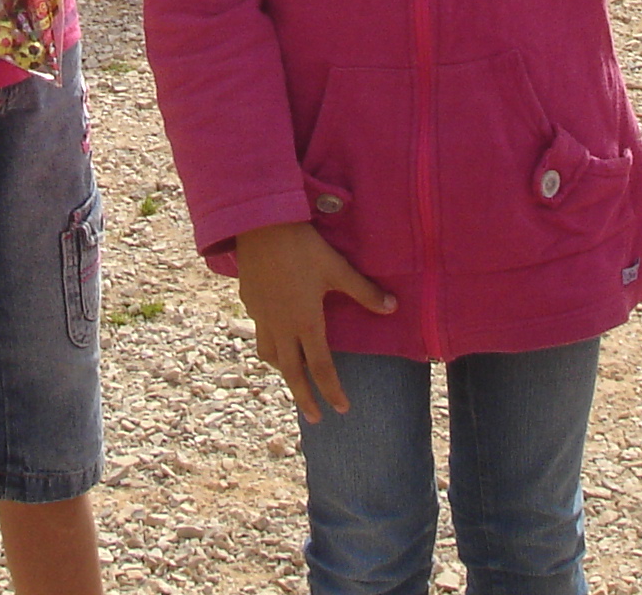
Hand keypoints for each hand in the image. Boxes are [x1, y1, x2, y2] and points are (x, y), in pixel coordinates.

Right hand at [234, 220, 394, 420]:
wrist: (259, 223)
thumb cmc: (303, 246)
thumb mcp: (337, 268)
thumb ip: (364, 291)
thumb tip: (393, 307)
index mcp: (306, 323)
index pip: (321, 368)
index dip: (332, 391)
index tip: (342, 410)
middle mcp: (281, 326)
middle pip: (291, 373)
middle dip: (304, 398)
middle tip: (313, 419)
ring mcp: (261, 315)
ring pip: (269, 354)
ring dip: (283, 370)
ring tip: (291, 375)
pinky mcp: (248, 301)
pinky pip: (259, 330)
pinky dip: (268, 340)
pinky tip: (273, 331)